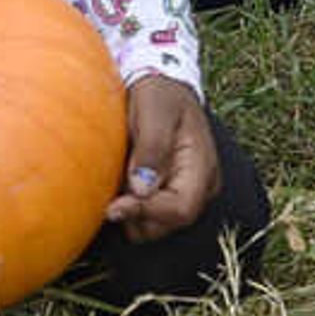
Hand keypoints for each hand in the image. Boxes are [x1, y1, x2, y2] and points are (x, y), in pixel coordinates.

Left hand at [110, 74, 218, 239]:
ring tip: (121, 177)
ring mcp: (187, 193)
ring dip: (132, 211)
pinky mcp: (171, 196)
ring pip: (154, 227)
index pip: (180, 209)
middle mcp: (201, 187)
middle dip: (136, 214)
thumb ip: (151, 148)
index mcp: (202, 167)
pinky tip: (124, 183)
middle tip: (113, 185)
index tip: (112, 208)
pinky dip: (132, 207)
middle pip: (166, 224)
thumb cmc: (160, 95)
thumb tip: (141, 190)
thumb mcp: (154, 112)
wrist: (162, 88)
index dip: (146, 213)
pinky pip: (148, 218)